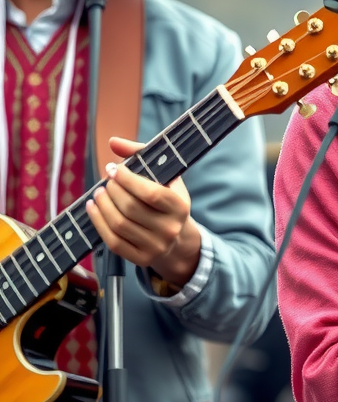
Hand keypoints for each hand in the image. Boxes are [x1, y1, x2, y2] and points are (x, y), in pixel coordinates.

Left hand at [85, 136, 201, 286]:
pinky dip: (98, 222)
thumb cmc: (166, 200)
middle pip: (130, 208)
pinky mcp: (140, 259)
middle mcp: (170, 229)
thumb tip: (113, 142)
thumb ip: (141, 154)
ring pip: (119, 224)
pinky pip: (113, 241)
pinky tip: (93, 208)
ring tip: (98, 193)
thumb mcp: (165, 177)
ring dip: (102, 205)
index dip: (127, 180)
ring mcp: (155, 246)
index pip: (149, 193)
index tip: (113, 169)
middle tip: (106, 181)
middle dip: (112, 191)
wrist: (176, 240)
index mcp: (180, 207)